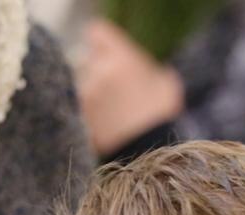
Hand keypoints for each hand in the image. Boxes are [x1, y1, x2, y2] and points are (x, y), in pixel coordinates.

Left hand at [76, 19, 183, 156]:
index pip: (97, 33)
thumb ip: (145, 67)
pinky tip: (104, 123)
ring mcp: (86, 93)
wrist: (155, 152)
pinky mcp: (80, 114)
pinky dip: (88, 111)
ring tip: (111, 111)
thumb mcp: (165, 82)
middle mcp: (98, 71)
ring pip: (81, 83)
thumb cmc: (163, 116)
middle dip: (98, 70)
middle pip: (88, 60)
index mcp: (121, 57)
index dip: (103, 44)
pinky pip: (79, 104)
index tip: (108, 53)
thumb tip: (140, 68)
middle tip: (115, 89)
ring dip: (91, 92)